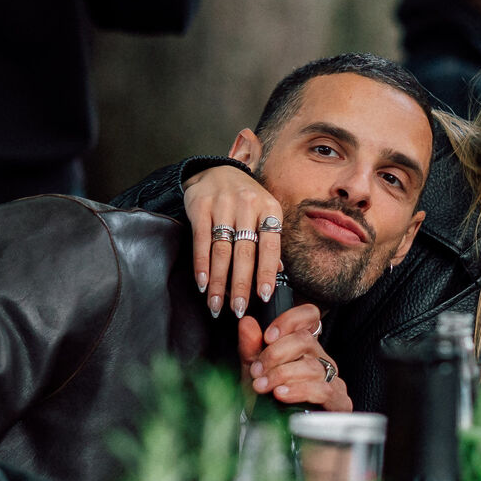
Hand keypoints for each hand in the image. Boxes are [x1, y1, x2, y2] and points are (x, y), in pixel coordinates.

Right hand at [182, 164, 285, 316]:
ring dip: (219, 282)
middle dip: (241, 285)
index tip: (264, 296)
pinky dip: (201, 265)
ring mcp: (223, 205)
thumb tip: (280, 273)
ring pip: (222, 251)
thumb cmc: (245, 200)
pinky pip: (201, 241)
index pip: (270, 246)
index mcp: (269, 209)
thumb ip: (270, 242)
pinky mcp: (200, 206)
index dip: (267, 272)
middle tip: (238, 310)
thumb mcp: (264, 213)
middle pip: (244, 253)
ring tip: (216, 304)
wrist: (216, 170)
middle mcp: (248, 206)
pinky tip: (203, 283)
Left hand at [238, 305, 349, 407]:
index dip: (290, 320)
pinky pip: (322, 389)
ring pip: (311, 366)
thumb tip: (247, 322)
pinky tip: (282, 394)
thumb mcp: (251, 373)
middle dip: (275, 354)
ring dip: (282, 375)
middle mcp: (320, 359)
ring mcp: (332, 380)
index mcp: (302, 347)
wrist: (275, 437)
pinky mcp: (338, 402)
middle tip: (257, 371)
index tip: (268, 336)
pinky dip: (299, 390)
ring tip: (263, 386)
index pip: (309, 316)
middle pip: (305, 340)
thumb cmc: (267, 403)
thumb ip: (249, 347)